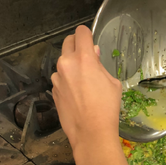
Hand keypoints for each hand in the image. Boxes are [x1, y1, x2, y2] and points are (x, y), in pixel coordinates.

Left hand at [51, 25, 122, 152]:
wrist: (90, 132)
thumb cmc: (106, 107)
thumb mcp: (112, 82)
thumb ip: (99, 64)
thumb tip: (93, 53)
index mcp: (84, 58)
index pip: (81, 32)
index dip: (86, 33)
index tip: (89, 39)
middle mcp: (66, 64)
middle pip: (67, 42)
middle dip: (76, 44)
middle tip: (85, 54)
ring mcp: (57, 78)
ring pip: (62, 62)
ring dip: (70, 64)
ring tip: (82, 79)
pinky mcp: (53, 90)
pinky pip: (59, 78)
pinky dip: (66, 79)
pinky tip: (76, 93)